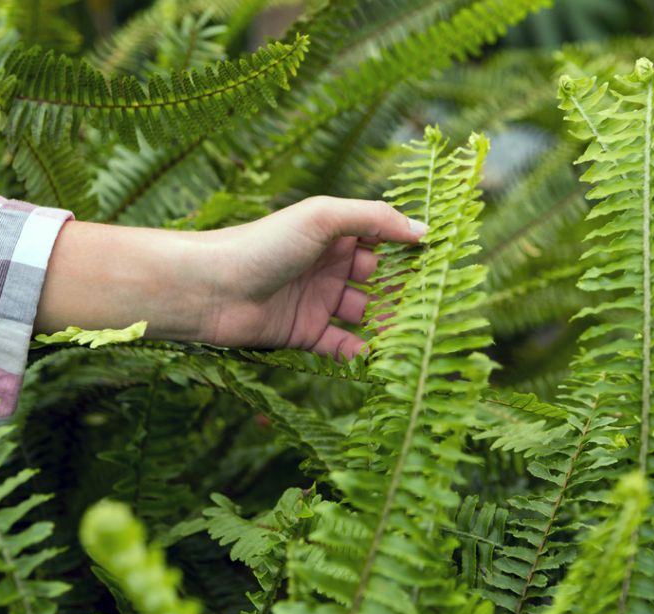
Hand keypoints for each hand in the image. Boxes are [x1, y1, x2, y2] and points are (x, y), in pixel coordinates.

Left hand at [199, 196, 427, 357]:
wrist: (210, 289)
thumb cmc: (263, 243)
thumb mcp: (323, 218)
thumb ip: (375, 220)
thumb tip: (424, 231)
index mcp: (334, 233)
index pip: (383, 239)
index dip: (410, 249)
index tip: (443, 261)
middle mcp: (328, 265)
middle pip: (379, 280)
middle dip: (405, 291)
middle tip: (434, 306)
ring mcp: (317, 300)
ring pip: (365, 314)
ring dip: (389, 324)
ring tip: (413, 335)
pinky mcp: (305, 333)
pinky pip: (342, 345)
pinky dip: (361, 351)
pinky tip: (379, 356)